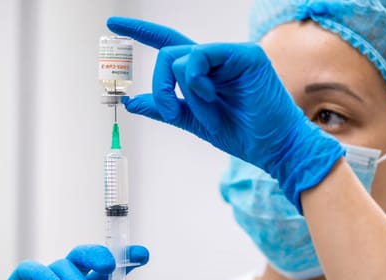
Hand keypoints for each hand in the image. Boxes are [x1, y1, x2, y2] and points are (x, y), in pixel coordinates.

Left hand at [108, 17, 343, 211]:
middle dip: (161, 87)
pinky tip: (211, 96)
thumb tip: (132, 101)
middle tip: (169, 110)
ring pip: (182, 58)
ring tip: (209, 115)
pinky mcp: (244, 55)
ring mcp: (230, 55)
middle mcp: (215, 60)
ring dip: (187, 95)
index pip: (169, 46)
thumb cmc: (241, 134)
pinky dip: (197, 83)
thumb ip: (166, 108)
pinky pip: (201, 57)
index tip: (113, 25)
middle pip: (169, 54)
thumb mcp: (194, 121)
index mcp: (204, 73)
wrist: (272, 147)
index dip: (141, 33)